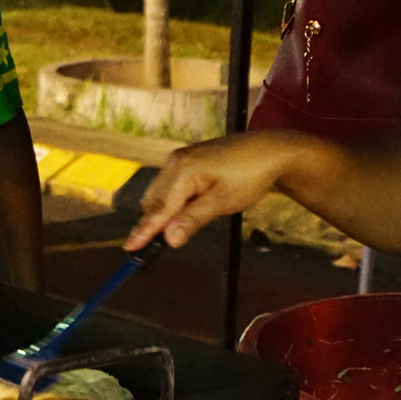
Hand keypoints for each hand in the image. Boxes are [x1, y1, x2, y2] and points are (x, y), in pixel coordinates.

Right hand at [125, 131, 304, 249]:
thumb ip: (193, 220)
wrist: (270, 151)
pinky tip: (185, 212)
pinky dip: (172, 202)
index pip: (159, 209)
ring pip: (160, 193)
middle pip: (154, 201)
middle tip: (152, 248)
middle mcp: (175, 161)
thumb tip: (169, 239)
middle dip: (152, 223)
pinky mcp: (188, 159)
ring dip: (163, 213)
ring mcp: (181, 158)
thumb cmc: (249, 175)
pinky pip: (170, 185)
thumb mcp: (222, 202)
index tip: (130, 247)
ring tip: (173, 231)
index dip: (144, 231)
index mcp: (182, 170)